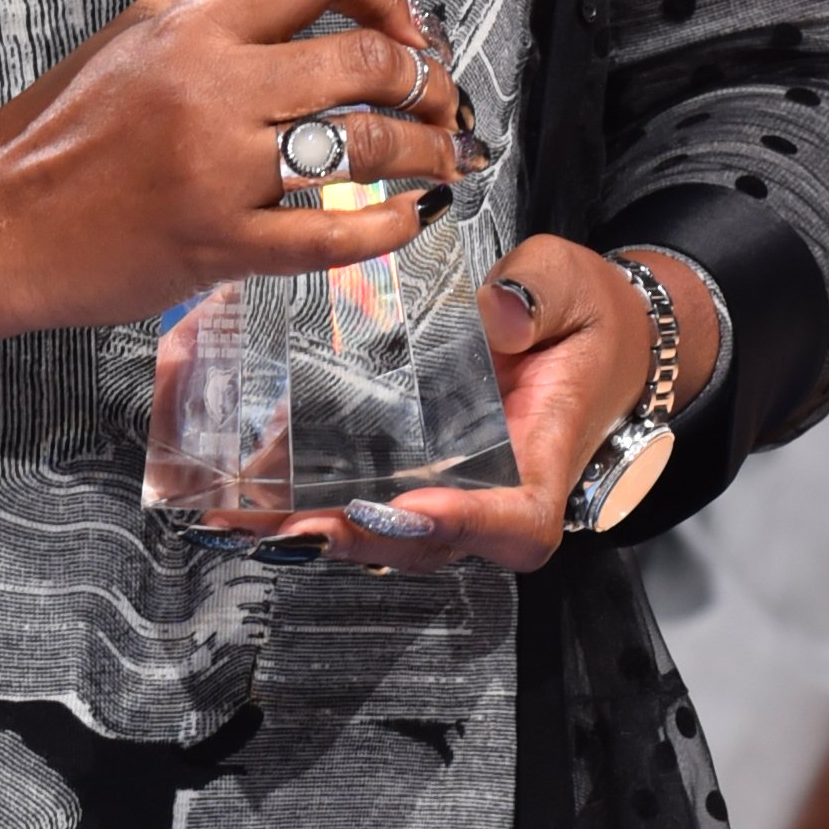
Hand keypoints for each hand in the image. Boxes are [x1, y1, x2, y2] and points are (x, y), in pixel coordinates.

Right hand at [0, 0, 468, 352]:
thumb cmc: (53, 134)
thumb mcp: (124, 36)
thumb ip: (201, 6)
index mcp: (193, 26)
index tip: (400, 22)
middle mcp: (215, 89)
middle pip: (365, 58)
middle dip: (425, 79)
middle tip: (439, 98)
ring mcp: (222, 170)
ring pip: (364, 145)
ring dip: (424, 150)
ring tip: (439, 158)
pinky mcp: (222, 243)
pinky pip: (331, 237)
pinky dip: (389, 227)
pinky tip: (409, 218)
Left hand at [275, 228, 720, 573]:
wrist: (580, 328)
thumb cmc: (581, 314)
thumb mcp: (571, 284)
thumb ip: (540, 296)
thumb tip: (497, 314)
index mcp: (543, 454)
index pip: (519, 521)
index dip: (470, 527)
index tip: (416, 509)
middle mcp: (491, 486)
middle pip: (432, 543)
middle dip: (364, 538)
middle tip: (300, 526)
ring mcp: (447, 484)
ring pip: (384, 530)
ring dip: (318, 528)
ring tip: (252, 519)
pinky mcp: (408, 465)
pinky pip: (356, 491)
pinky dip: (302, 494)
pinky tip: (247, 488)